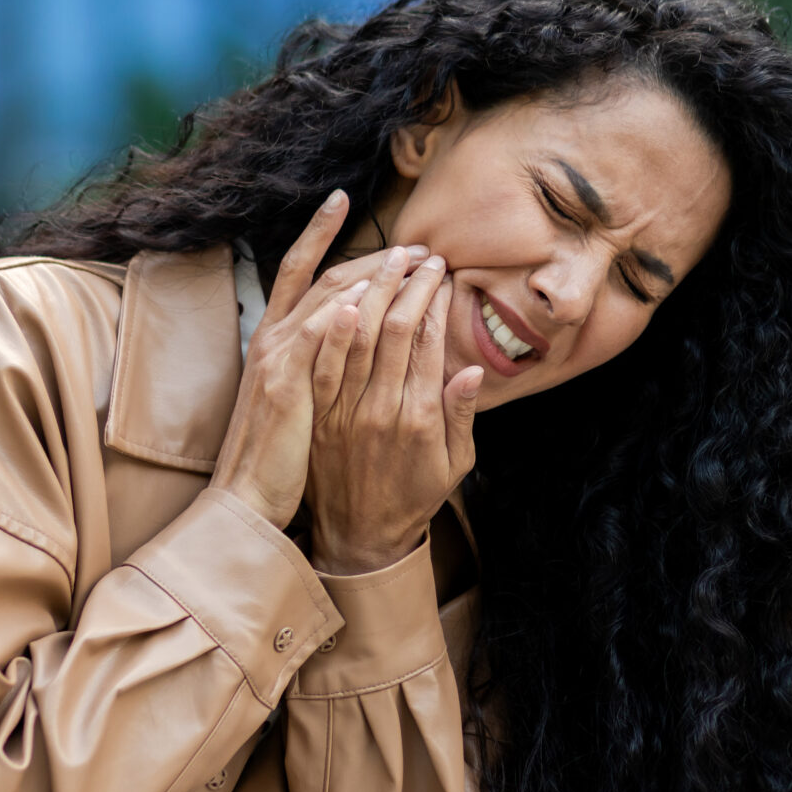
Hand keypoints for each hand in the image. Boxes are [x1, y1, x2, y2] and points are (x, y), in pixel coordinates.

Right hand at [210, 192, 422, 528]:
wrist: (246, 497)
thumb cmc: (277, 455)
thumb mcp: (299, 398)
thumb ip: (319, 360)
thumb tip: (346, 327)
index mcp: (276, 339)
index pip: (299, 271)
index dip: (318, 232)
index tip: (342, 199)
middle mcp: (272, 338)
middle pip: (326, 279)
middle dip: (373, 257)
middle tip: (414, 245)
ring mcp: (276, 358)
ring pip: (329, 300)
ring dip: (375, 278)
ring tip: (413, 262)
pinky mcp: (284, 383)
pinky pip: (315, 338)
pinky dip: (339, 314)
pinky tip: (368, 297)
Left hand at [304, 247, 481, 575]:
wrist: (360, 536)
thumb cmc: (414, 498)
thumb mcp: (456, 464)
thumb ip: (462, 416)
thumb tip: (473, 372)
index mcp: (421, 417)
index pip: (429, 339)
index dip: (436, 299)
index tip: (442, 272)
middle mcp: (382, 409)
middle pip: (395, 327)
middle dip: (409, 282)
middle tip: (420, 254)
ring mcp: (345, 411)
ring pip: (358, 335)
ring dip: (373, 289)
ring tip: (388, 257)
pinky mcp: (318, 415)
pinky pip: (323, 362)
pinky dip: (333, 326)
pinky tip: (343, 295)